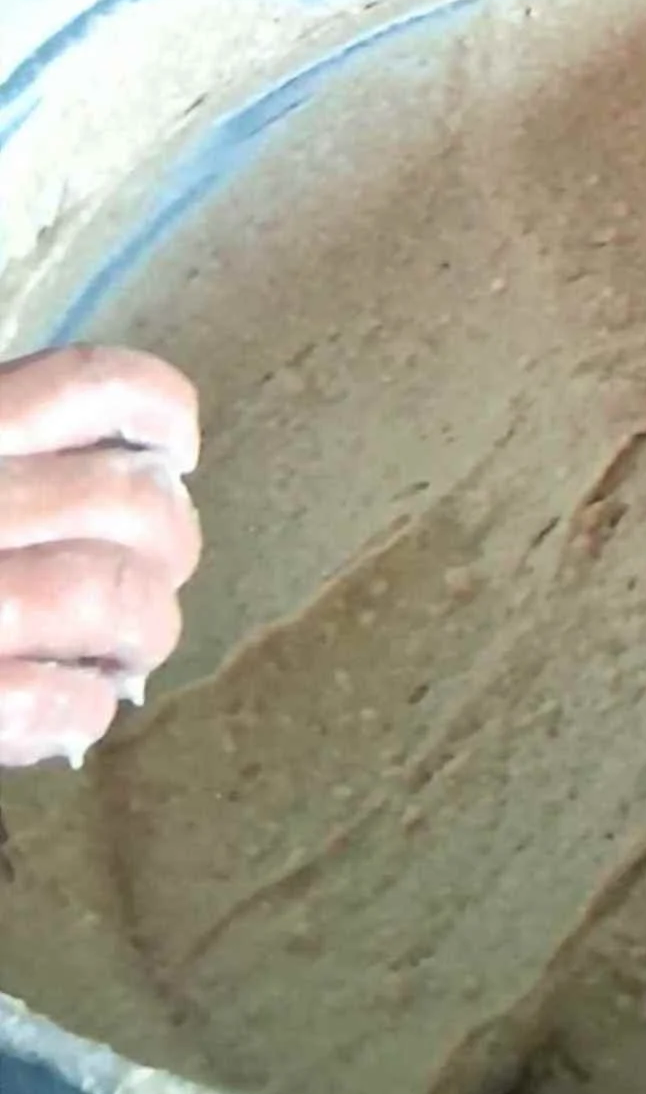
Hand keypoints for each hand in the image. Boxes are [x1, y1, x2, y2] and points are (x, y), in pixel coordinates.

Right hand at [0, 347, 199, 764]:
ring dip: (142, 628)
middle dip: (168, 546)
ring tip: (128, 651)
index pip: (89, 384)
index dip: (158, 410)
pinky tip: (73, 709)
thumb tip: (129, 469)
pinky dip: (79, 706)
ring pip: (109, 594)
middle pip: (126, 500)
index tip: (180, 449)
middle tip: (157, 579)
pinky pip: (49, 696)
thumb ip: (12, 457)